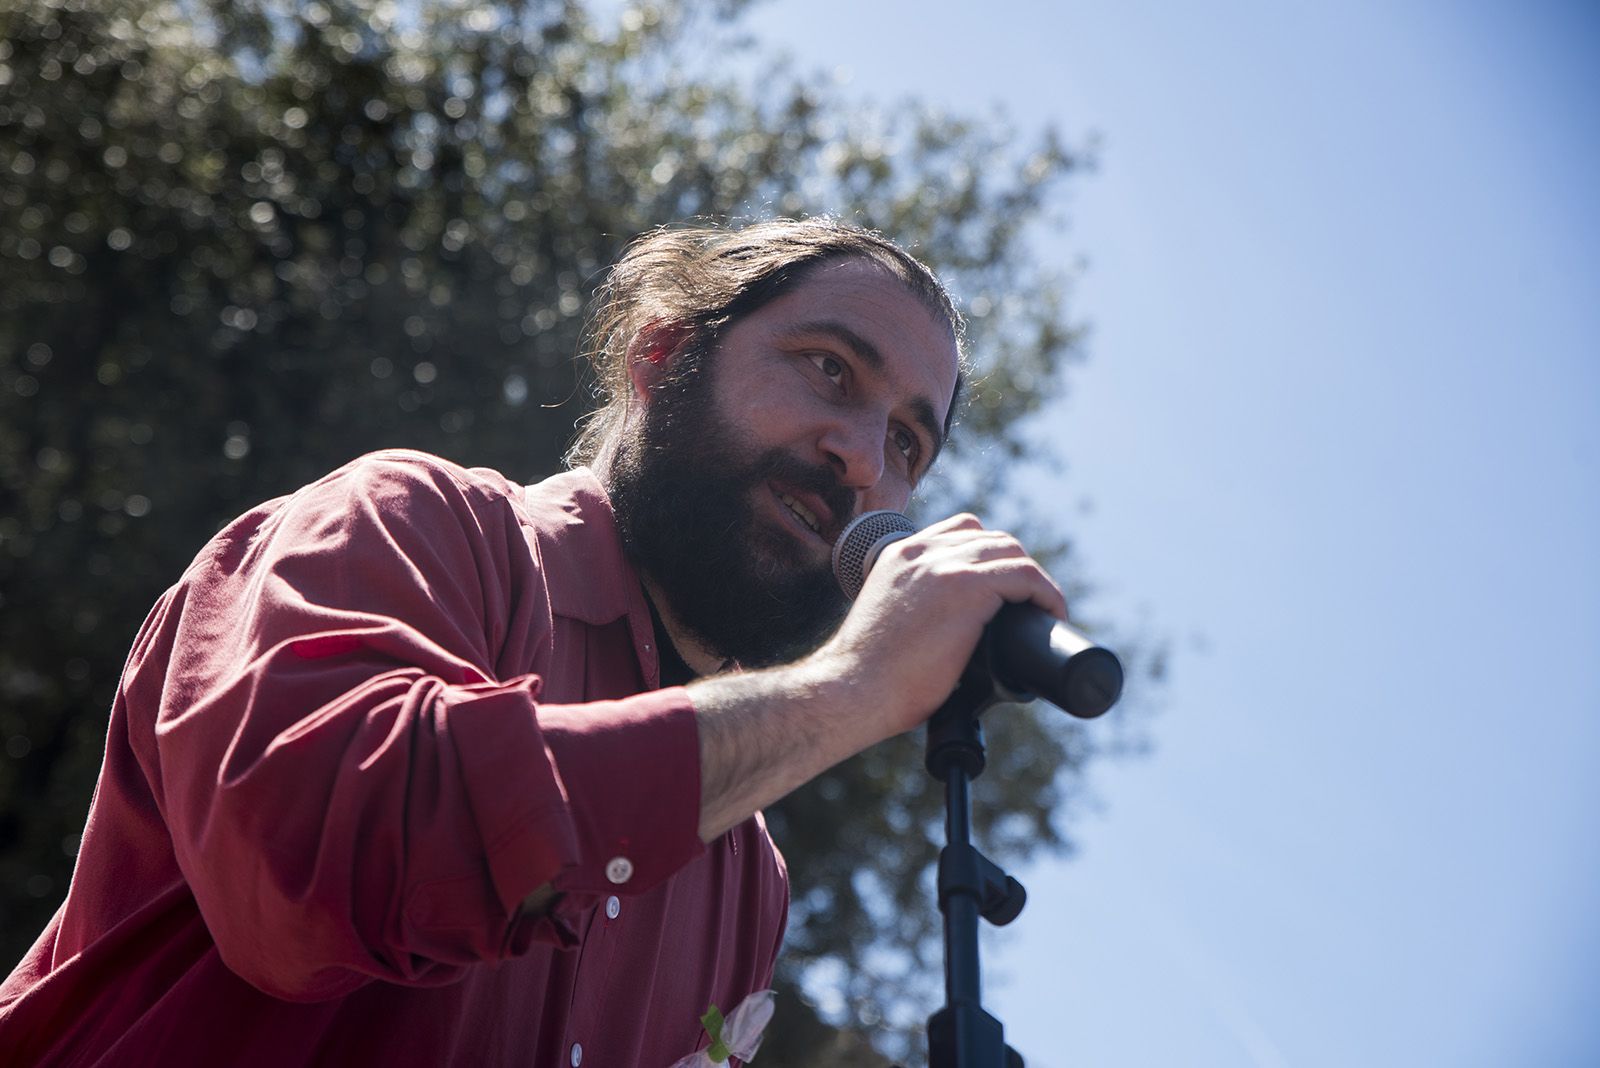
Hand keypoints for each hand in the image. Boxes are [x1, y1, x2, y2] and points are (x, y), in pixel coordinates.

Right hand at [810, 513, 1067, 738]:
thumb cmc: (868, 678)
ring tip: (1044, 610)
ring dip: (1034, 580)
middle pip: (991, 538)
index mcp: (899, 553)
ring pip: (1011, 552)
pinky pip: (1025, 575)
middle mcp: (921, 550)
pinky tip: (1051, 613)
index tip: (1004, 591)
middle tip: (1029, 606)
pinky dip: (1045, 593)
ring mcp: (943, 564)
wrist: (851, 691)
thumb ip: (917, 611)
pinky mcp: (965, 586)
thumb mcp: (890, 622)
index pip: (961, 531)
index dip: (989, 558)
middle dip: (1016, 568)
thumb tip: (953, 637)